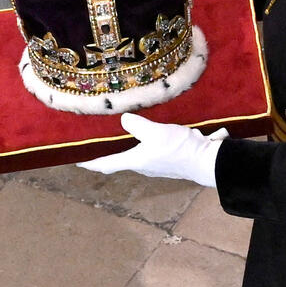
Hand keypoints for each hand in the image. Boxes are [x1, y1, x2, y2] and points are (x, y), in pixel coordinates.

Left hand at [77, 112, 227, 185]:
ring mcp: (159, 164)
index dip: (90, 162)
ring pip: (140, 154)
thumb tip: (123, 120)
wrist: (209, 162)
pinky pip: (159, 148)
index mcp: (136, 161)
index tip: (76, 161)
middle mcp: (145, 166)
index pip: (107, 164)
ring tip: (124, 134)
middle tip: (98, 142)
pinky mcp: (173, 159)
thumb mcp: (155, 133)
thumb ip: (137, 126)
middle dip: (109, 152)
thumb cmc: (180, 150)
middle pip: (121, 160)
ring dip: (131, 146)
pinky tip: (160, 131)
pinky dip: (154, 141)